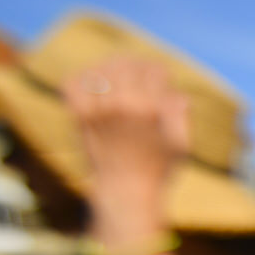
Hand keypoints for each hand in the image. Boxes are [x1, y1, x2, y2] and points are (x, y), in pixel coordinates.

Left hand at [62, 58, 190, 237]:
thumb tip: (179, 95)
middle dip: (138, 65)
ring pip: (101, 69)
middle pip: (127, 64)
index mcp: (148, 109)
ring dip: (113, 68)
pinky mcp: (79, 115)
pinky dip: (82, 77)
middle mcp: (120, 104)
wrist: (125, 191)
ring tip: (121, 76)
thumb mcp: (180, 144)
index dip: (161, 72)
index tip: (164, 79)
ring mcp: (96, 109)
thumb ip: (180, 116)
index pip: (153, 70)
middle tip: (143, 73)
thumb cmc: (158, 170)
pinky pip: (73, 82)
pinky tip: (95, 83)